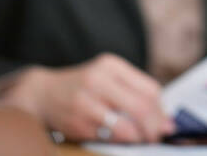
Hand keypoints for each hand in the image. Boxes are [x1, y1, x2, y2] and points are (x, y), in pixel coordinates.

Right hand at [0, 54, 174, 142]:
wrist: (41, 94)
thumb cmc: (82, 87)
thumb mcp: (107, 77)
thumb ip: (134, 91)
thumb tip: (165, 119)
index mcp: (110, 65)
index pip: (149, 89)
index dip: (161, 110)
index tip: (165, 122)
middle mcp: (99, 80)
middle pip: (142, 108)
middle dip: (155, 127)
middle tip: (157, 136)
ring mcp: (87, 102)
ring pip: (128, 126)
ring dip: (140, 138)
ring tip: (142, 140)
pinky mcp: (79, 123)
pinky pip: (110, 137)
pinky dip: (122, 142)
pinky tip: (124, 141)